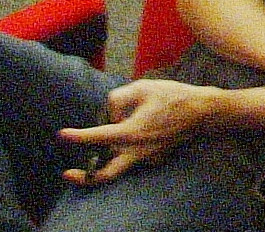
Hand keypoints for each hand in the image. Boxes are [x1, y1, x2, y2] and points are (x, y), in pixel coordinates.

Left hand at [58, 78, 209, 183]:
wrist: (202, 111)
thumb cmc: (171, 96)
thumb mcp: (141, 87)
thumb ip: (118, 98)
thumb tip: (110, 115)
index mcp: (130, 132)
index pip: (97, 137)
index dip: (77, 136)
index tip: (62, 134)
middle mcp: (136, 151)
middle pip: (105, 174)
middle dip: (84, 177)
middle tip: (67, 173)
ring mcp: (147, 157)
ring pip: (118, 167)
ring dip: (103, 161)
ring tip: (93, 149)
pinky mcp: (155, 158)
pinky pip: (134, 156)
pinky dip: (125, 150)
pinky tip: (128, 135)